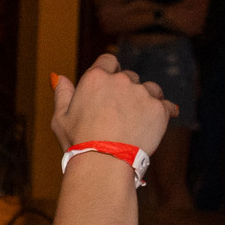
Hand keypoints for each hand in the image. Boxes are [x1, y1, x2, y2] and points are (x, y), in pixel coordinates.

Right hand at [52, 54, 177, 156]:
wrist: (104, 163)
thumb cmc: (79, 143)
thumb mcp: (61, 118)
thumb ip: (62, 94)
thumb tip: (59, 77)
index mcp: (96, 78)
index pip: (108, 61)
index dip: (110, 72)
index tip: (109, 87)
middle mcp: (121, 80)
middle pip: (129, 77)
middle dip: (126, 91)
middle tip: (120, 114)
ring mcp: (142, 93)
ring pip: (150, 89)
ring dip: (146, 100)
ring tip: (137, 121)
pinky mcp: (159, 109)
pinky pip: (166, 106)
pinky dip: (162, 114)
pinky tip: (155, 125)